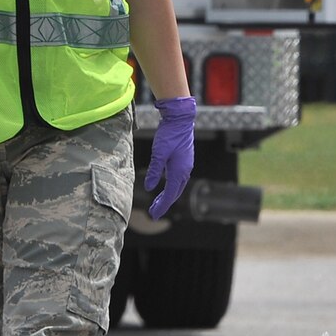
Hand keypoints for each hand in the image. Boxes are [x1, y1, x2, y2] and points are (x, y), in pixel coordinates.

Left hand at [144, 95, 196, 218]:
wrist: (180, 119)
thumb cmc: (169, 134)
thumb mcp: (159, 153)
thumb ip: (155, 171)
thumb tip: (149, 188)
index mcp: (179, 171)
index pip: (170, 194)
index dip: (162, 206)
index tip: (154, 215)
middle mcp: (185, 171)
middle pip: (175, 193)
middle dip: (164, 204)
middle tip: (153, 213)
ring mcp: (186, 165)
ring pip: (177, 186)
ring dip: (168, 196)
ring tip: (157, 203)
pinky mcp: (184, 160)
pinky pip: (178, 179)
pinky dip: (171, 187)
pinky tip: (165, 187)